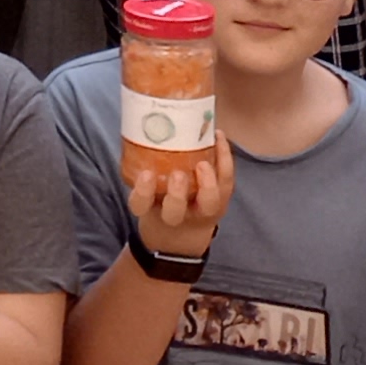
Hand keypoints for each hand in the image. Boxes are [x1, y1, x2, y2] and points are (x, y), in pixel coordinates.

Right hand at [124, 140, 232, 261]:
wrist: (183, 235)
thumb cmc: (160, 206)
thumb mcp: (147, 196)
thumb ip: (144, 172)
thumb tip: (139, 129)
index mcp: (151, 211)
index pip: (141, 205)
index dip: (143, 191)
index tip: (146, 174)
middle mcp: (177, 216)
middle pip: (175, 212)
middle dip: (176, 194)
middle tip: (177, 174)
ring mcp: (202, 211)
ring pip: (208, 203)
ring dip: (207, 182)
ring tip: (203, 161)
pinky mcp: (221, 201)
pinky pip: (226, 182)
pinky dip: (224, 159)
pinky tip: (219, 136)